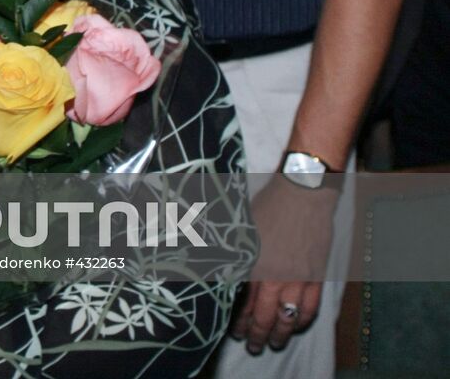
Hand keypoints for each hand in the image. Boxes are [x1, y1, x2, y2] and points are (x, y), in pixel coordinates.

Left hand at [229, 176, 335, 353]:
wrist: (302, 193)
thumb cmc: (267, 205)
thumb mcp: (242, 228)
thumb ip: (234, 252)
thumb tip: (222, 267)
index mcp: (252, 265)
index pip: (242, 302)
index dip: (237, 320)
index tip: (233, 330)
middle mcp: (274, 277)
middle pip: (264, 315)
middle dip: (256, 334)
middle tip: (251, 346)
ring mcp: (298, 279)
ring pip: (288, 317)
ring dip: (280, 334)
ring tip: (273, 343)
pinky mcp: (317, 275)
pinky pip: (311, 307)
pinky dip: (304, 320)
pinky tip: (297, 326)